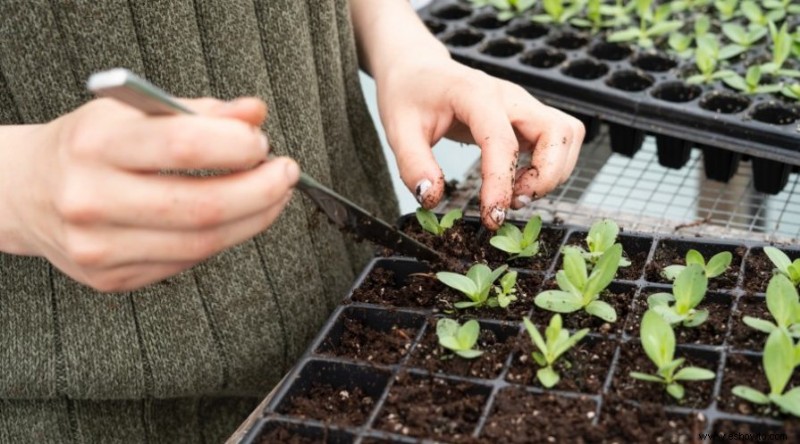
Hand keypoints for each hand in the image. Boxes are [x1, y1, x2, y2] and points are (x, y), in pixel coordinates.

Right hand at [0, 97, 298, 291]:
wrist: (24, 191)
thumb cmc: (88, 145)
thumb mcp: (135, 112)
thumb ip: (201, 111)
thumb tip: (256, 114)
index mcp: (96, 145)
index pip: (183, 146)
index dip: (237, 146)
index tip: (262, 142)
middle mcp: (92, 199)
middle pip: (202, 207)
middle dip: (262, 191)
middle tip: (285, 174)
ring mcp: (99, 247)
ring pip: (201, 245)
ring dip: (253, 220)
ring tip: (272, 197)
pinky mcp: (111, 279)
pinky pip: (186, 264)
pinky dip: (221, 240)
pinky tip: (233, 219)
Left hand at [376, 58, 583, 229]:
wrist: (418, 70)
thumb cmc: (409, 95)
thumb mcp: (398, 129)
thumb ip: (413, 165)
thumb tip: (432, 198)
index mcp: (476, 94)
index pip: (502, 141)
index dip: (501, 183)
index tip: (492, 216)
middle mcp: (509, 96)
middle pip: (558, 131)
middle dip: (547, 176)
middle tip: (515, 202)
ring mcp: (523, 105)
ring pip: (567, 135)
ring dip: (554, 172)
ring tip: (518, 194)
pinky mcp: (527, 117)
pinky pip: (559, 140)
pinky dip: (551, 166)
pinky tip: (519, 183)